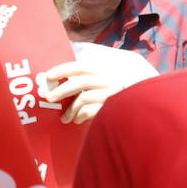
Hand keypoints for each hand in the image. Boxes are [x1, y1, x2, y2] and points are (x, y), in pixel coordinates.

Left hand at [41, 53, 157, 123]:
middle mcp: (108, 80)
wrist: (138, 110)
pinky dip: (81, 116)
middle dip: (62, 89)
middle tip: (49, 98)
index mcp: (102, 71)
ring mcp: (112, 94)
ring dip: (71, 109)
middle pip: (81, 81)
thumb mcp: (99, 84)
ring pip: (85, 97)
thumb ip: (81, 82)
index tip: (48, 76)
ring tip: (65, 118)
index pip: (79, 66)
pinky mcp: (114, 108)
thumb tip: (52, 83)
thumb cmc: (112, 97)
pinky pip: (92, 111)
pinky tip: (77, 120)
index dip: (62, 70)